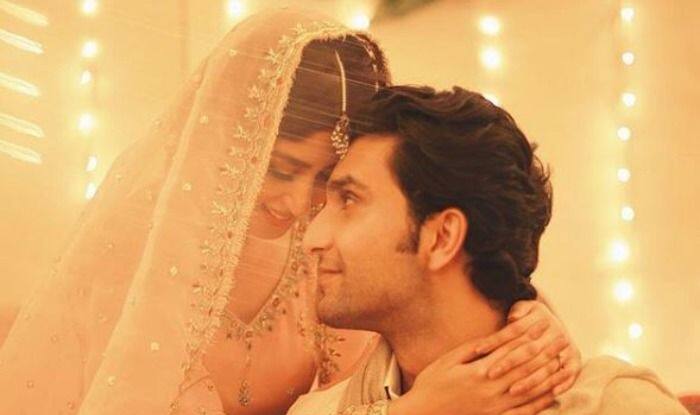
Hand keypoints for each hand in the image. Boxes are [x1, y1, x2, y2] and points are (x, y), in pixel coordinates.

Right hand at [389, 337, 556, 414]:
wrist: (423, 413)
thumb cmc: (432, 382)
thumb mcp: (449, 359)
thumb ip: (475, 349)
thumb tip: (497, 337)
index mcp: (479, 370)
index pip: (511, 349)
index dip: (529, 335)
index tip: (543, 323)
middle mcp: (491, 388)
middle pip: (525, 367)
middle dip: (545, 350)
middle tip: (562, 338)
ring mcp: (496, 406)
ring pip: (529, 388)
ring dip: (549, 373)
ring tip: (563, 360)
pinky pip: (524, 411)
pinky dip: (541, 402)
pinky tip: (553, 392)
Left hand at [475, 300, 581, 396]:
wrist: (554, 321)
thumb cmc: (531, 317)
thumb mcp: (525, 307)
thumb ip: (518, 310)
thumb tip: (513, 318)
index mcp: (540, 317)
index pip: (514, 330)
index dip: (495, 340)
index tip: (478, 350)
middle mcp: (555, 331)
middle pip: (528, 349)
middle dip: (509, 363)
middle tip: (490, 374)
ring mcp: (567, 346)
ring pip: (546, 366)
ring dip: (530, 380)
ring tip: (512, 391)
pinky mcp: (575, 359)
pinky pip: (569, 373)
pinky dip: (561, 384)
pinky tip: (549, 394)